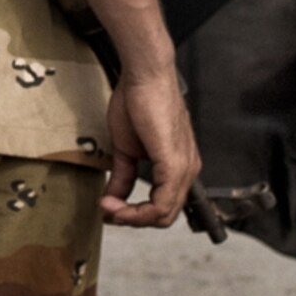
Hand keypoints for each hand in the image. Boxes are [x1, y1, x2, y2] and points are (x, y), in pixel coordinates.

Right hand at [99, 61, 199, 228]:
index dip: (134, 214)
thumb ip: (123, 176)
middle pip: (165, 216)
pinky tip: (116, 204)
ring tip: (108, 208)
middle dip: (132, 220)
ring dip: (132, 218)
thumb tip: (112, 198)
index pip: (162, 206)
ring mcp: (184, 168)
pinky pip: (162, 203)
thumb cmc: (139, 101)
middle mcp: (188, 170)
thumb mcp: (126, 148)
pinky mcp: (175, 163)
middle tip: (107, 212)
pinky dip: (137, 211)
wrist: (145, 76)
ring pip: (164, 214)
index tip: (108, 209)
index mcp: (178, 166)